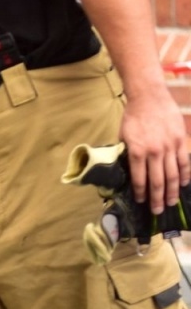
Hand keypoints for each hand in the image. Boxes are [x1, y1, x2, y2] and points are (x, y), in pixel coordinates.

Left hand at [119, 90, 190, 214]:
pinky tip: (183, 184)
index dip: (141, 194)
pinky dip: (184, 174)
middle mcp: (154, 152)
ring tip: (171, 202)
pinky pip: (184, 162)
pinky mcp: (179, 140)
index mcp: (137, 152)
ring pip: (172, 174)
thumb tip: (128, 172)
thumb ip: (127, 155)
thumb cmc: (132, 118)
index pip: (140, 180)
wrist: (149, 97)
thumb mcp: (123, 138)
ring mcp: (169, 146)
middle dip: (158, 198)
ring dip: (172, 191)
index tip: (142, 203)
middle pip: (157, 181)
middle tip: (158, 211)